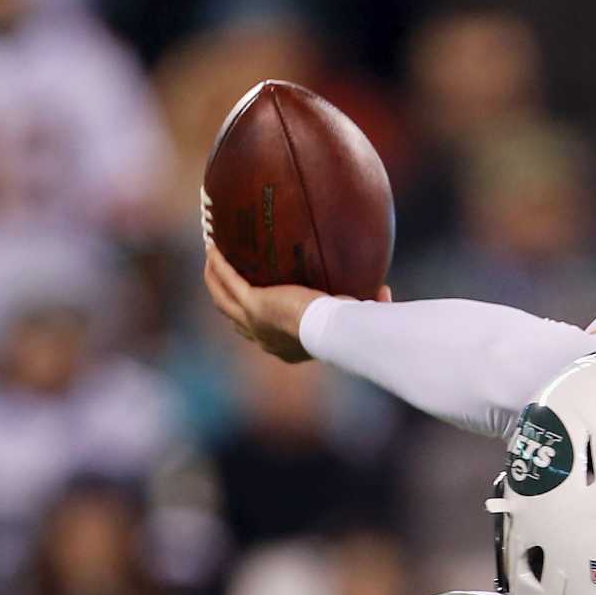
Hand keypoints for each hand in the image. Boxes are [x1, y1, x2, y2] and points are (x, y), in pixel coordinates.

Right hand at [202, 243, 389, 363]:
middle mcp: (264, 339)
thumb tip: (383, 291)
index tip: (255, 304)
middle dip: (226, 300)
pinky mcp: (253, 303)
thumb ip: (366, 303)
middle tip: (222, 279)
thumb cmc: (347, 330)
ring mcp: (254, 322)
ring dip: (215, 280)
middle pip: (234, 319)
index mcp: (286, 347)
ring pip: (222, 300)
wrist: (335, 332)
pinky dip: (220, 264)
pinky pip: (228, 279)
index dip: (255, 321)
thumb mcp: (352, 315)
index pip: (264, 334)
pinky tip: (214, 246)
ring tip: (211, 259)